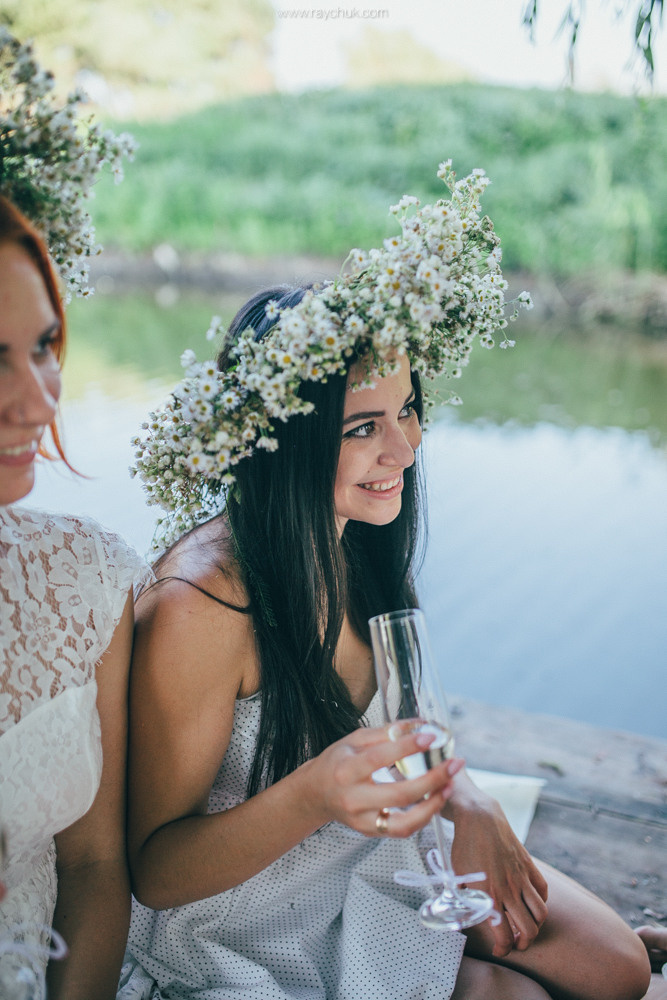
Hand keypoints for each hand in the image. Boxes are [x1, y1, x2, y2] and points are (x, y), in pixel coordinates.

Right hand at [307, 722, 463, 837]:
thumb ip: (386, 732)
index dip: (407, 747)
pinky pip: (402, 830)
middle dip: (433, 779)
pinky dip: (422, 817)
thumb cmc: (336, 763)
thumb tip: (419, 724)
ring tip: (449, 786)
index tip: (430, 737)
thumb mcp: (354, 740)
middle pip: (400, 794)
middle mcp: (353, 798)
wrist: (315, 794)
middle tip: (454, 764)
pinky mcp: (370, 832)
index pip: (380, 758)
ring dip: (433, 805)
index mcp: (347, 770)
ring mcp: (362, 820)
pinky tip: (435, 800)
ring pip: (404, 822)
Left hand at [449, 782, 547, 955]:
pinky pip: (543, 891)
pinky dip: (541, 902)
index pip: (504, 935)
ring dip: (536, 926)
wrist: (479, 817)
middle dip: (523, 943)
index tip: (498, 950)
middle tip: (515, 942)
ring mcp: (522, 877)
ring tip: (526, 927)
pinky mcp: (529, 865)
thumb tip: (463, 912)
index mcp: (489, 894)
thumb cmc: (465, 845)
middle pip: (529, 930)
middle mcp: (509, 889)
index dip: (503, 949)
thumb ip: (463, 897)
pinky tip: (531, 903)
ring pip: (541, 914)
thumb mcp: (457, 874)